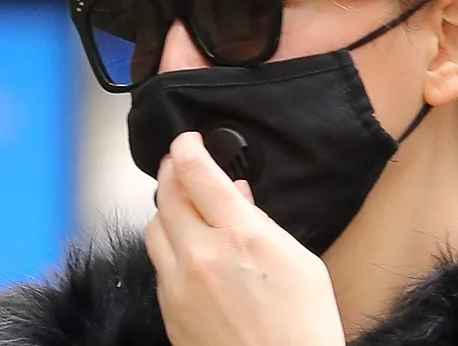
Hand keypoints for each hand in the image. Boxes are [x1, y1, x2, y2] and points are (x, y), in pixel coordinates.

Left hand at [145, 132, 345, 345]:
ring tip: (183, 202)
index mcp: (239, 235)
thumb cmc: (303, 319)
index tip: (187, 140)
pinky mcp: (169, 311)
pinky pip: (158, 263)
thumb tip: (235, 192)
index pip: (197, 175)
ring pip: (153, 227)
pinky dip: (168, 243)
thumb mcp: (296, 256)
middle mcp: (201, 255)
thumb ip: (259, 218)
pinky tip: (187, 246)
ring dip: (165, 206)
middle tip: (180, 162)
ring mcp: (179, 286)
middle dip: (171, 170)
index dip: (187, 148)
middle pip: (167, 194)